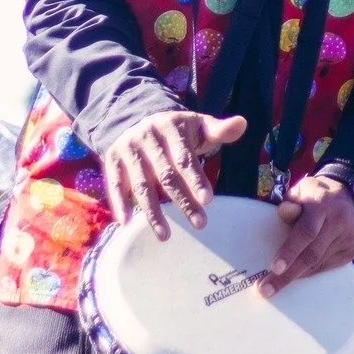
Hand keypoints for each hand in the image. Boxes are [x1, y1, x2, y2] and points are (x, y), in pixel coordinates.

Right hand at [103, 111, 246, 238]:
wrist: (136, 118)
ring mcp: (127, 149)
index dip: (196, 179)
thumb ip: (219, 130)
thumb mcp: (198, 126)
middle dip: (182, 201)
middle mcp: (147, 137)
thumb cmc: (176, 131)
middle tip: (200, 224)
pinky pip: (114, 185)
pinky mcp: (111, 161)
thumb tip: (242, 123)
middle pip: (166, 175)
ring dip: (152, 212)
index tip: (208, 201)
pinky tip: (127, 224)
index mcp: (171, 127)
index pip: (185, 157)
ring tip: (166, 236)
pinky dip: (119, 204)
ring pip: (141, 185)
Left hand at [263, 173, 353, 296]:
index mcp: (322, 204)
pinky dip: (310, 272)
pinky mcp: (352, 250)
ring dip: (297, 275)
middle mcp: (338, 222)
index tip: (274, 268)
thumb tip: (283, 213)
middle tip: (266, 289)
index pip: (306, 232)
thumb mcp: (302, 191)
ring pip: (319, 263)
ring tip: (275, 285)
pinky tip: (297, 275)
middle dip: (288, 274)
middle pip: (312, 254)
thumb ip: (291, 203)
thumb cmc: (317, 195)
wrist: (352, 196)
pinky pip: (327, 266)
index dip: (290, 251)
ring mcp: (348, 237)